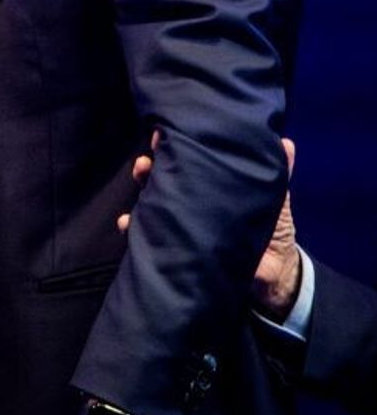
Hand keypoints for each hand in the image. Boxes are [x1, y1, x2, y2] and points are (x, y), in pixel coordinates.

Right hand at [117, 134, 300, 320]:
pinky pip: (147, 236)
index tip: (164, 135)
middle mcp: (191, 202)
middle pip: (163, 179)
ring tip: (140, 180)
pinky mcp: (174, 247)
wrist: (272, 278)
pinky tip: (127, 222)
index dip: (175, 149)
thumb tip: (287, 142)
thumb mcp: (276, 201)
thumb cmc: (272, 233)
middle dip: (149, 166)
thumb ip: (278, 174)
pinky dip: (132, 228)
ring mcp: (180, 224)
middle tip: (146, 160)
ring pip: (151, 202)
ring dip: (140, 189)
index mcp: (212, 188)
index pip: (188, 163)